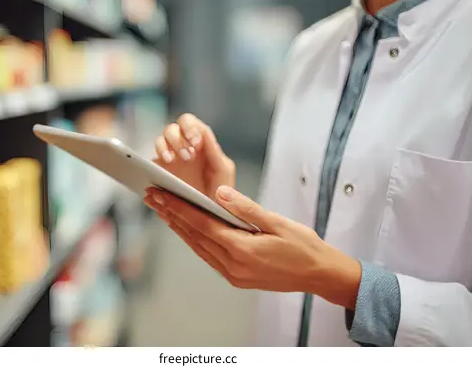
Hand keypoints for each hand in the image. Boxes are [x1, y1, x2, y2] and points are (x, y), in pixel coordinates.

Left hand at [144, 185, 361, 309]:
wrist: (319, 275)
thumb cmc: (303, 246)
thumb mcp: (277, 222)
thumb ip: (246, 208)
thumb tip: (219, 193)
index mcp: (242, 250)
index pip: (201, 224)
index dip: (177, 207)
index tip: (160, 194)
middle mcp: (233, 266)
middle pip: (194, 236)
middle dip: (170, 215)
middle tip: (151, 197)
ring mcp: (233, 275)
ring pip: (198, 247)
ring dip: (179, 228)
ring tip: (162, 210)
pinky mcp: (237, 278)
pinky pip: (208, 256)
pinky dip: (194, 241)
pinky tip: (186, 229)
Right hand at [154, 114, 234, 198]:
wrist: (206, 213)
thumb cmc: (218, 190)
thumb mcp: (222, 170)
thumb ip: (214, 150)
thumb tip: (204, 131)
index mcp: (200, 143)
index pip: (191, 123)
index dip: (190, 129)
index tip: (194, 143)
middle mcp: (184, 145)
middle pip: (175, 127)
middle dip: (179, 138)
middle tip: (187, 156)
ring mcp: (171, 155)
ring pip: (164, 136)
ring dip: (169, 144)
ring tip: (174, 160)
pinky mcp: (160, 168)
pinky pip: (154, 154)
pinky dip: (159, 154)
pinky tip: (166, 163)